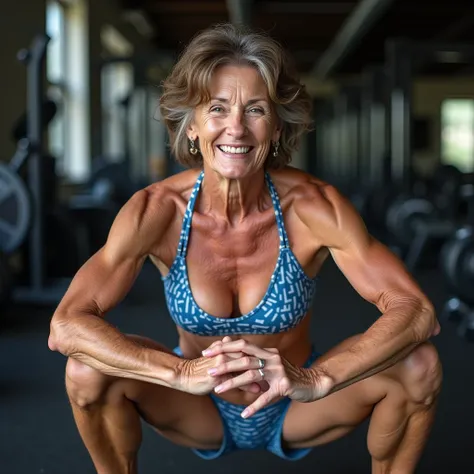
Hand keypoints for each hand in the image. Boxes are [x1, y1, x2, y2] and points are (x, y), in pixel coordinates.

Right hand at [174, 337, 267, 395]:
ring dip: (259, 376)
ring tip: (270, 383)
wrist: (183, 376)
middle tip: (275, 372)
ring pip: (245, 368)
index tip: (270, 363)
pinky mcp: (217, 375)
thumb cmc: (199, 369)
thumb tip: (233, 345)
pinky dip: (248, 386)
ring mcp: (221, 364)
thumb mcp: (214, 359)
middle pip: (249, 358)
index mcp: (225, 350)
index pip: (246, 350)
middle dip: (262, 365)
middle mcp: (225, 354)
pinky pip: (236, 381)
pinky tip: (258, 391)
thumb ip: (225, 351)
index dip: (259, 357)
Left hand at [202, 339, 331, 417]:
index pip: (242, 345)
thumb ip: (256, 361)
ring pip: (252, 376)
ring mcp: (278, 371)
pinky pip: (266, 397)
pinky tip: (244, 414)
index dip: (224, 347)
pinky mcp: (284, 386)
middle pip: (244, 359)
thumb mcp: (271, 365)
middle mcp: (271, 357)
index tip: (208, 352)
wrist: (312, 383)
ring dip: (234, 383)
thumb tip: (235, 358)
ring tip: (219, 390)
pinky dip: (255, 406)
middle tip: (210, 371)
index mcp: (266, 351)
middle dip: (225, 365)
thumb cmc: (288, 375)